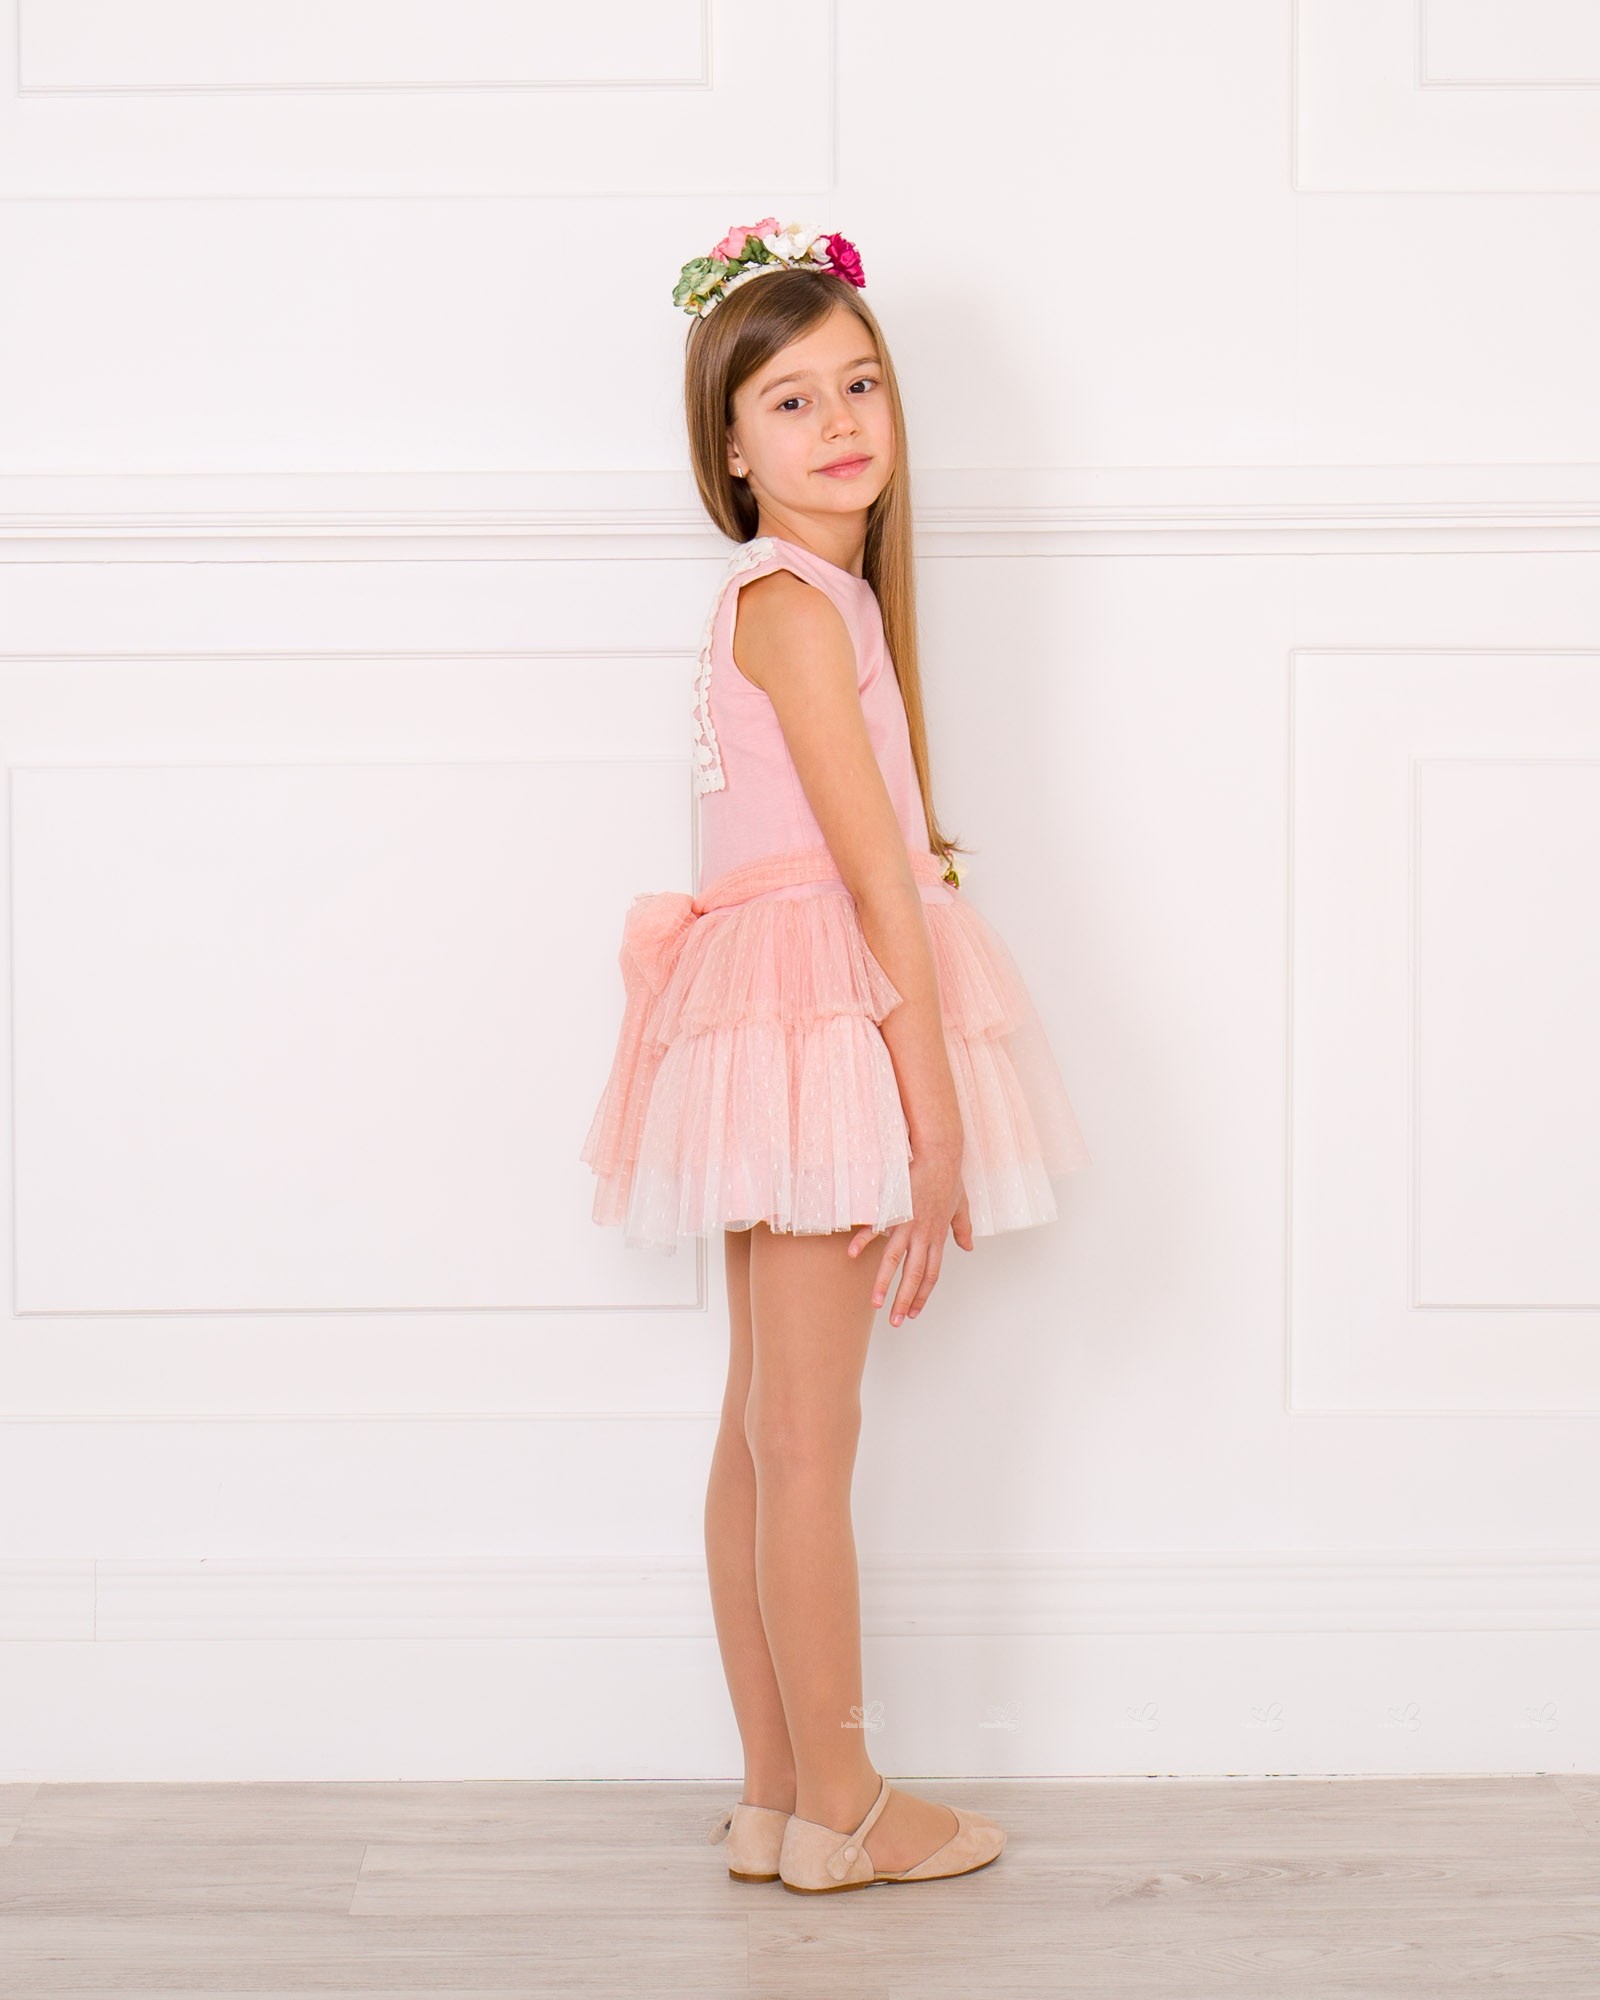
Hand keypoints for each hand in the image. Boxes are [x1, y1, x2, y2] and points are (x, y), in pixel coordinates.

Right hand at [847, 1149, 974, 1324]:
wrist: (940, 1153)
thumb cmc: (948, 1177)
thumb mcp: (961, 1205)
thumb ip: (963, 1228)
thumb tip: (968, 1246)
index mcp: (937, 1237)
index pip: (931, 1274)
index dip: (922, 1295)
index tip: (914, 1312)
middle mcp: (923, 1234)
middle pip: (914, 1275)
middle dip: (904, 1301)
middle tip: (896, 1322)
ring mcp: (908, 1223)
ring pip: (895, 1260)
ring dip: (885, 1284)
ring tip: (876, 1303)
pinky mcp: (894, 1208)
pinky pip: (876, 1229)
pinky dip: (864, 1242)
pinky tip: (853, 1255)